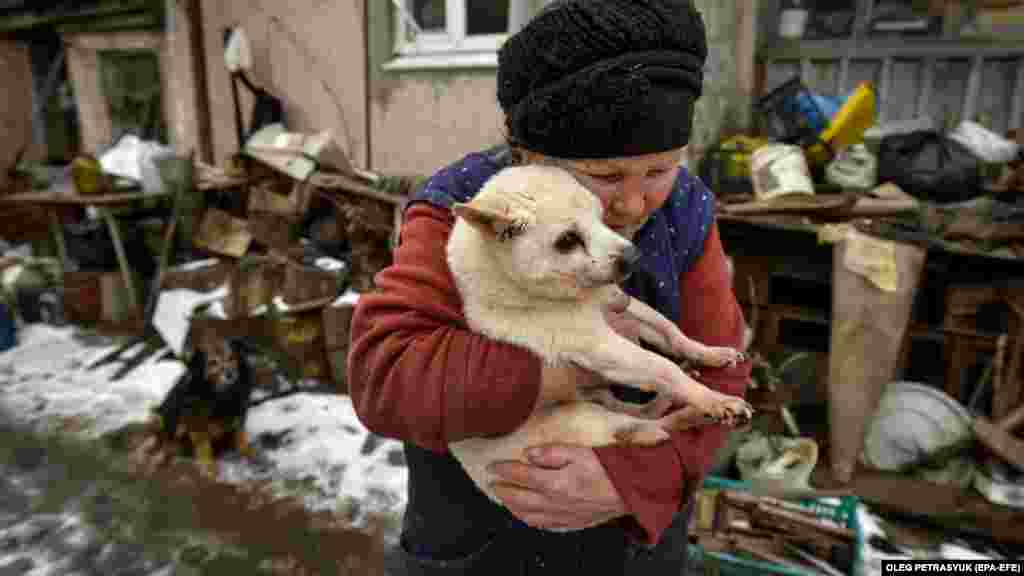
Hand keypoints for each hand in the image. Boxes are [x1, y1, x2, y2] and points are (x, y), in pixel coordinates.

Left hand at [487, 444, 626, 530]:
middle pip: (519, 499)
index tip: (493, 466)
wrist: (630, 490)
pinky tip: (527, 515)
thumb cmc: (608, 469)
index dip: (504, 470)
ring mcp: (562, 515)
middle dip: (502, 490)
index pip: (521, 475)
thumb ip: (552, 452)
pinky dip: (529, 519)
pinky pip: (543, 525)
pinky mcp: (571, 522)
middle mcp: (554, 502)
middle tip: (491, 483)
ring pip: (528, 515)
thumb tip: (529, 454)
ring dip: (512, 507)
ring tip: (503, 499)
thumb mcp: (580, 451)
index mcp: (555, 482)